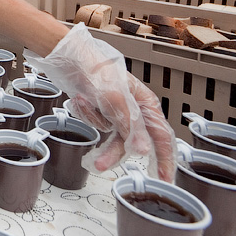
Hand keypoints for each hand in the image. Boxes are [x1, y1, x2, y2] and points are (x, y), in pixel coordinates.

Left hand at [24, 23, 176, 180]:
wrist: (71, 55)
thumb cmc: (98, 69)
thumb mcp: (115, 99)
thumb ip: (130, 126)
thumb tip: (142, 150)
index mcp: (146, 103)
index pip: (161, 137)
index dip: (164, 159)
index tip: (164, 179)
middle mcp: (135, 108)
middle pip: (132, 140)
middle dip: (112, 148)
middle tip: (101, 165)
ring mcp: (117, 109)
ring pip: (110, 133)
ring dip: (92, 121)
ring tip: (80, 104)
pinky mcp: (101, 108)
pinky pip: (95, 122)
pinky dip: (85, 112)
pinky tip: (80, 97)